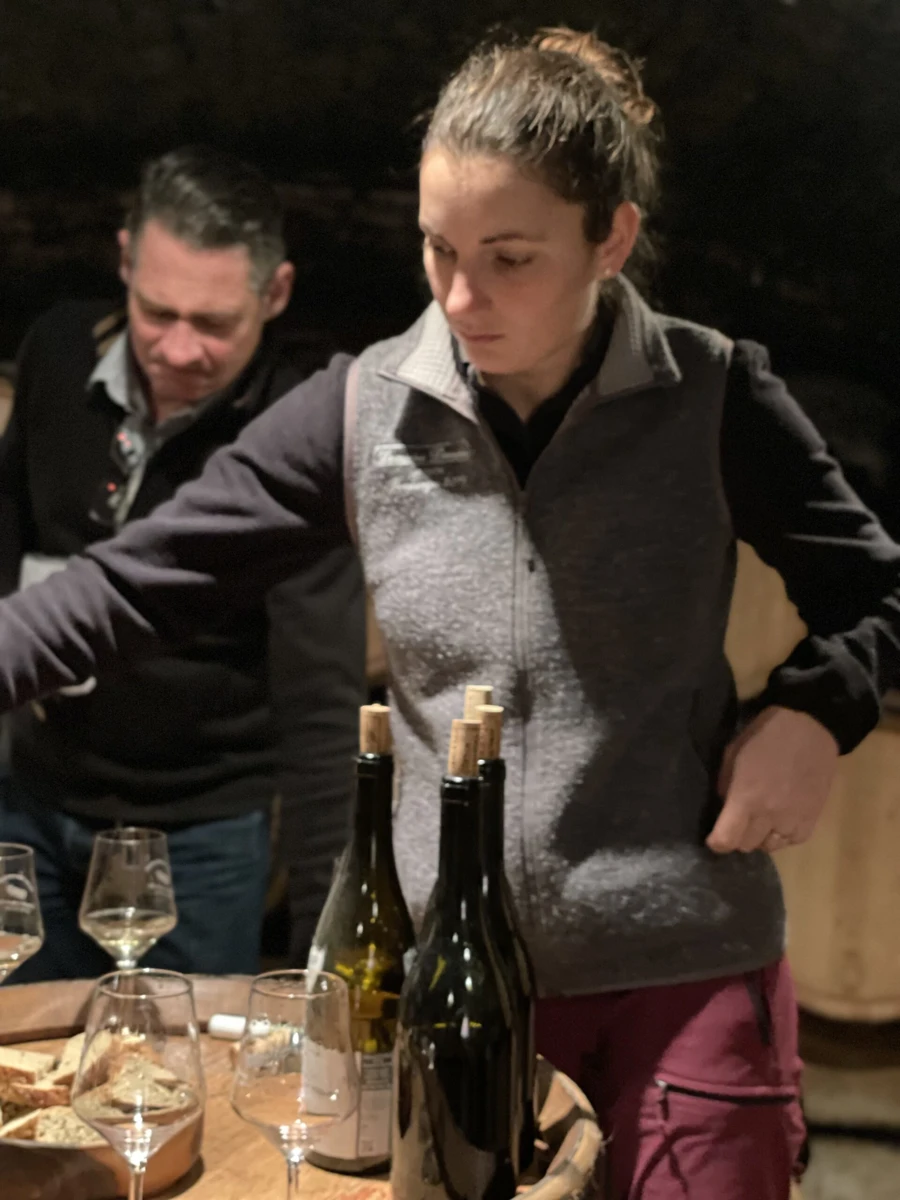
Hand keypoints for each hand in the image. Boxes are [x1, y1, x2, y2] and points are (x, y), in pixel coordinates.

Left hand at [706, 706, 838, 854]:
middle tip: (737, 821)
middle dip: (737, 837)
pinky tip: (780, 821)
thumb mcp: (733, 753)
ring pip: (770, 847)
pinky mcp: (812, 817)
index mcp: (746, 798)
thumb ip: (725, 784)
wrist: (810, 727)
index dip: (716, 842)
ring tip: (760, 821)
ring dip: (760, 837)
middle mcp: (769, 815)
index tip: (714, 836)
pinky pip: (793, 841)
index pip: (726, 840)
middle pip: (746, 846)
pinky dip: (784, 836)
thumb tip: (725, 806)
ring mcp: (793, 819)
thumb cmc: (766, 735)